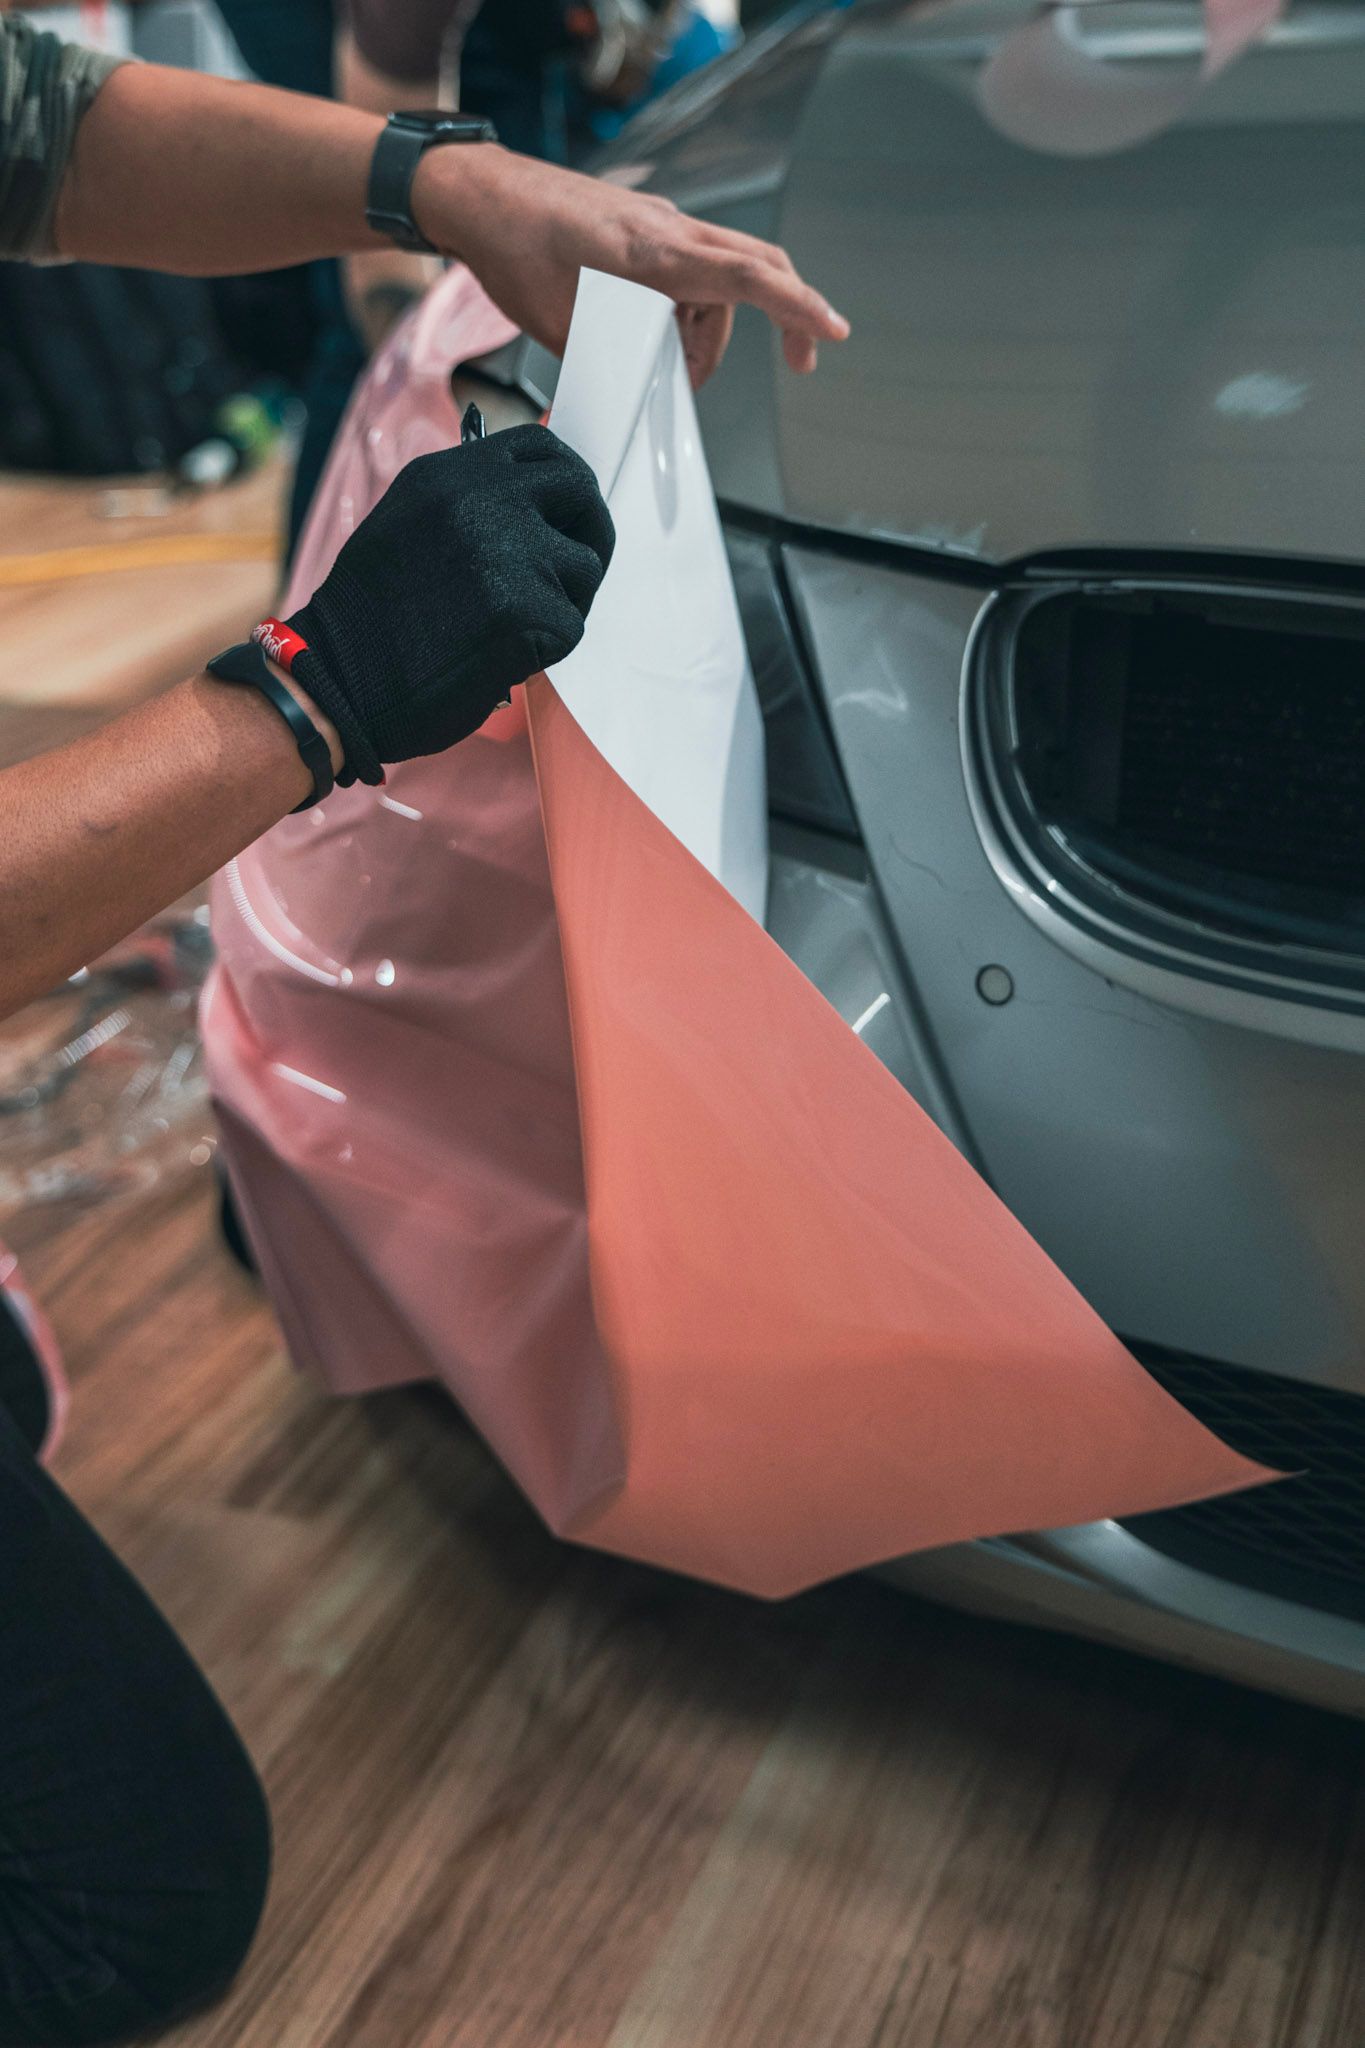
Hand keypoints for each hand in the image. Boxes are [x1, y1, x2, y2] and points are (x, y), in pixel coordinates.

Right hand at [284, 425, 613, 785]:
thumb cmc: (368, 620)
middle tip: (573, 575)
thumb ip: (468, 503)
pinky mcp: (529, 612)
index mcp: (453, 475)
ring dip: (562, 601)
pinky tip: (502, 657)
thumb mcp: (408, 523)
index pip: (542, 448)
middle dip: (589, 533)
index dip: (567, 483)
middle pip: (580, 494)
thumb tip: (533, 503)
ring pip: (583, 568)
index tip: (568, 512)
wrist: (339, 681)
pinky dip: (547, 649)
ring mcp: (511, 553)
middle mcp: (485, 501)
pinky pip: (571, 625)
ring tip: (511, 627)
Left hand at [412, 144, 849, 386]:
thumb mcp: (561, 327)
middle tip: (793, 365)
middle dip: (779, 320)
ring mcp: (661, 224)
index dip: (799, 307)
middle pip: (753, 274)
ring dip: (713, 328)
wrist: (481, 196)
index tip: (834, 332)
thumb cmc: (515, 250)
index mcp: (654, 252)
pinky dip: (691, 307)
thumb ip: (612, 367)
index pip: (749, 276)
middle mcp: (668, 230)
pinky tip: (656, 334)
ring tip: (669, 368)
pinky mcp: (648, 229)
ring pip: (723, 279)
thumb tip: (629, 415)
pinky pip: (694, 269)